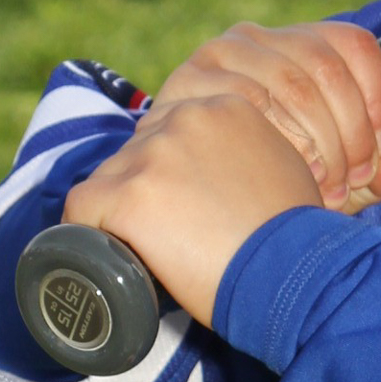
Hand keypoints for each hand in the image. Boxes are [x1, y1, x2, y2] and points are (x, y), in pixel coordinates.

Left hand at [64, 95, 324, 328]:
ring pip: (109, 179)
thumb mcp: (287, 171)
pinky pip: (82, 208)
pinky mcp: (127, 196)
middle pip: (136, 151)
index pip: (170, 130)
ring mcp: (152, 157)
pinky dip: (88, 232)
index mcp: (224, 108)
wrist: (295, 273)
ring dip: (122, 213)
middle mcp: (184, 120)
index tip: (180, 203)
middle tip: (169, 233)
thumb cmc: (298, 236)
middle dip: (145, 189)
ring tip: (150, 251)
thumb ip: (255, 154)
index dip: (170, 171)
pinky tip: (108, 254)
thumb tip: (231, 176)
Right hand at [152, 21, 380, 212]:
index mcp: (300, 43)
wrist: (192, 205)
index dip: (379, 99)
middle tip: (354, 181)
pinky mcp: (186, 82)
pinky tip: (282, 176)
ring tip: (323, 188)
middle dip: (351, 133)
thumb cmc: (272, 184)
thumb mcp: (339, 181)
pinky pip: (245, 101)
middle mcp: (259, 37)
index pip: (355, 45)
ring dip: (319, 143)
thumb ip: (380, 173)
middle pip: (327, 68)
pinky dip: (276, 142)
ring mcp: (219, 54)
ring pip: (291, 84)